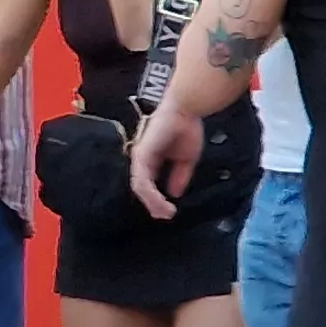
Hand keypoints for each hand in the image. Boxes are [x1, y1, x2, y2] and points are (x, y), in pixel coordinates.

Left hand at [128, 100, 202, 219]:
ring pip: (140, 188)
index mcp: (151, 161)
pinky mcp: (141, 156)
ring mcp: (139, 158)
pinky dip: (150, 194)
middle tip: (165, 216)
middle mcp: (142, 160)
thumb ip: (178, 176)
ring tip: (165, 213)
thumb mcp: (185, 159)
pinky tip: (160, 203)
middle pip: (141, 189)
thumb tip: (174, 194)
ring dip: (152, 203)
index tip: (168, 212)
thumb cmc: (185, 128)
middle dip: (153, 205)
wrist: (186, 110)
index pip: (148, 185)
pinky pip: (141, 180)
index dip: (156, 200)